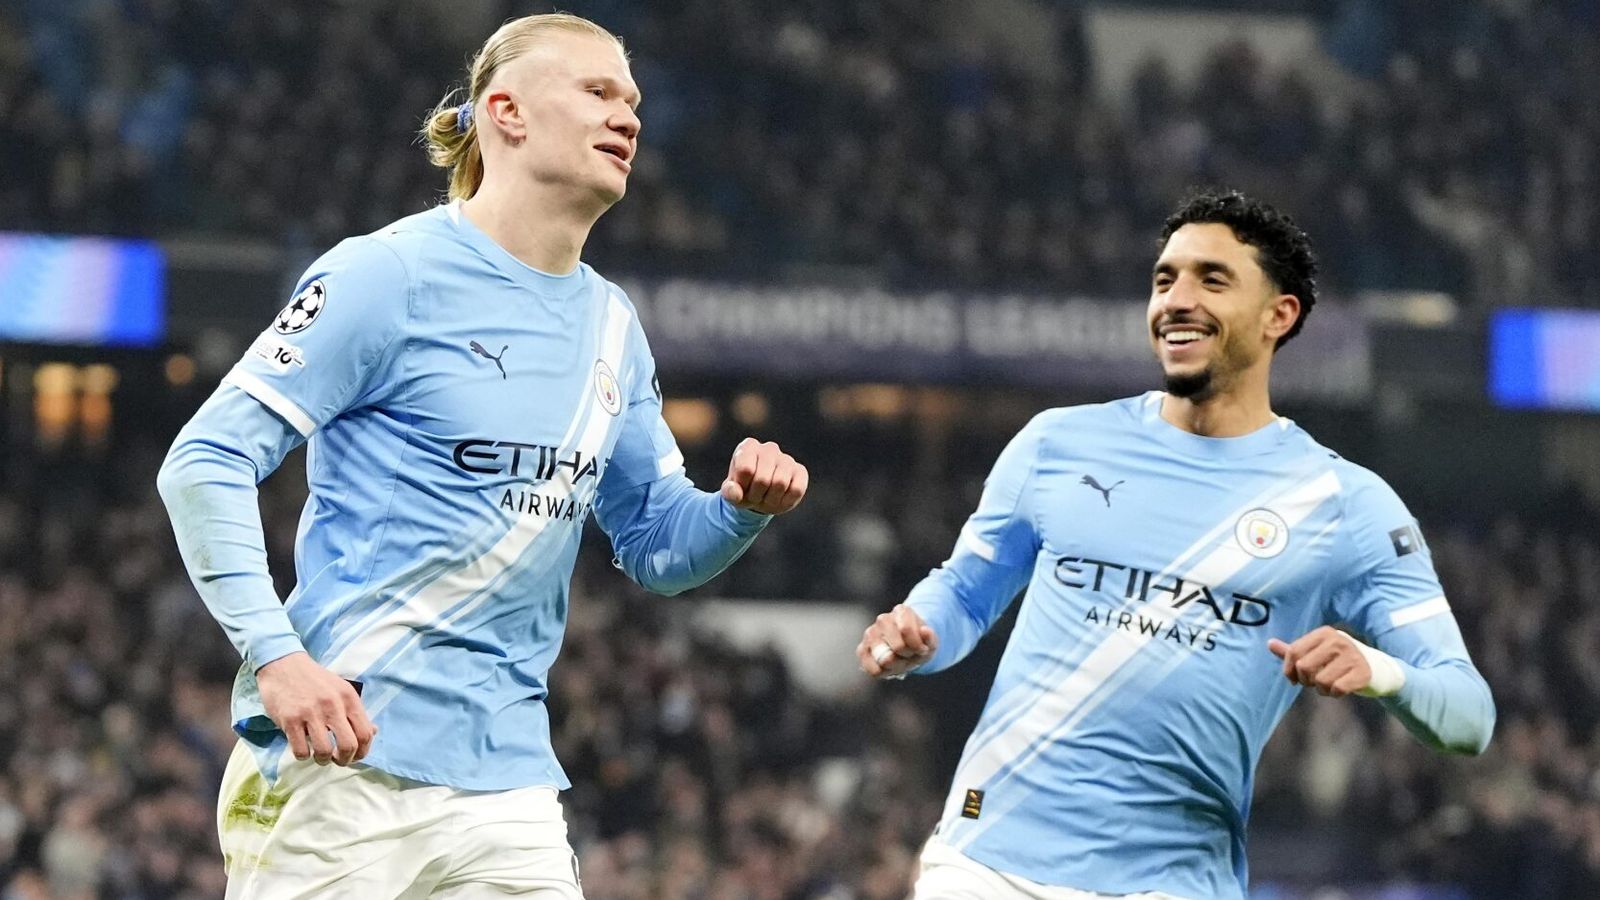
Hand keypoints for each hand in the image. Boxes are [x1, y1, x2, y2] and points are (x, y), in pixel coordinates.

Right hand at [257, 651, 377, 765]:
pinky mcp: (290, 720)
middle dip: (344, 760)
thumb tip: (373, 732)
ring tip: (319, 756)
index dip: (363, 751)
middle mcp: (333, 705)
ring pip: (324, 751)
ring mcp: (310, 713)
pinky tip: (303, 748)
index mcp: (349, 698)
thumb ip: (355, 711)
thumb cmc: (315, 680)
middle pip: (348, 746)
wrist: (283, 664)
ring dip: (322, 760)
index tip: (354, 756)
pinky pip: (301, 750)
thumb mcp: (341, 689)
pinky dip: (303, 756)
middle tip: (337, 760)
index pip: (365, 733)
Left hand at [720, 437, 807, 514]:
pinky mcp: (800, 471)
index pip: (746, 469)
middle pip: (763, 479)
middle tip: (755, 496)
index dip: (742, 486)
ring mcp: (787, 458)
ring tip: (766, 497)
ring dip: (770, 500)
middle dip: (756, 495)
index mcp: (748, 446)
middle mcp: (769, 448)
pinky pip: (796, 490)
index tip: (741, 488)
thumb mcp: (731, 493)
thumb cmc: (743, 490)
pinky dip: (785, 501)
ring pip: (780, 484)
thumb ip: (729, 492)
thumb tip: (734, 491)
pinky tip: (780, 498)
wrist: (761, 496)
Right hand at [857, 604, 936, 678]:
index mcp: (901, 611)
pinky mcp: (862, 649)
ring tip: (900, 660)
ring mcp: (870, 634)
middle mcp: (883, 619)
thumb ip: (930, 638)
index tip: (922, 649)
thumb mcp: (930, 642)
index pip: (906, 630)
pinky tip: (890, 667)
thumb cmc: (919, 643)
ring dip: (897, 666)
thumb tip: (925, 631)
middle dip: (908, 656)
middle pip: (898, 647)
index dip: (917, 646)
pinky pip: (873, 669)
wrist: (908, 647)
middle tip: (910, 654)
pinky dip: (884, 673)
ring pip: (885, 660)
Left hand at [1267, 626, 1372, 697]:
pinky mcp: (1363, 672)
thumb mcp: (1317, 652)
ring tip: (1330, 685)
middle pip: (1304, 667)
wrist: (1377, 669)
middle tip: (1315, 682)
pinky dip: (1334, 694)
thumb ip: (1294, 650)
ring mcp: (1352, 655)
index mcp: (1324, 633)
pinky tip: (1341, 689)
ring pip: (1320, 681)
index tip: (1294, 679)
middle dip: (1306, 681)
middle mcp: (1338, 641)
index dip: (1289, 670)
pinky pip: (1336, 689)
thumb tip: (1269, 643)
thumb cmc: (1339, 660)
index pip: (1293, 651)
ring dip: (1322, 689)